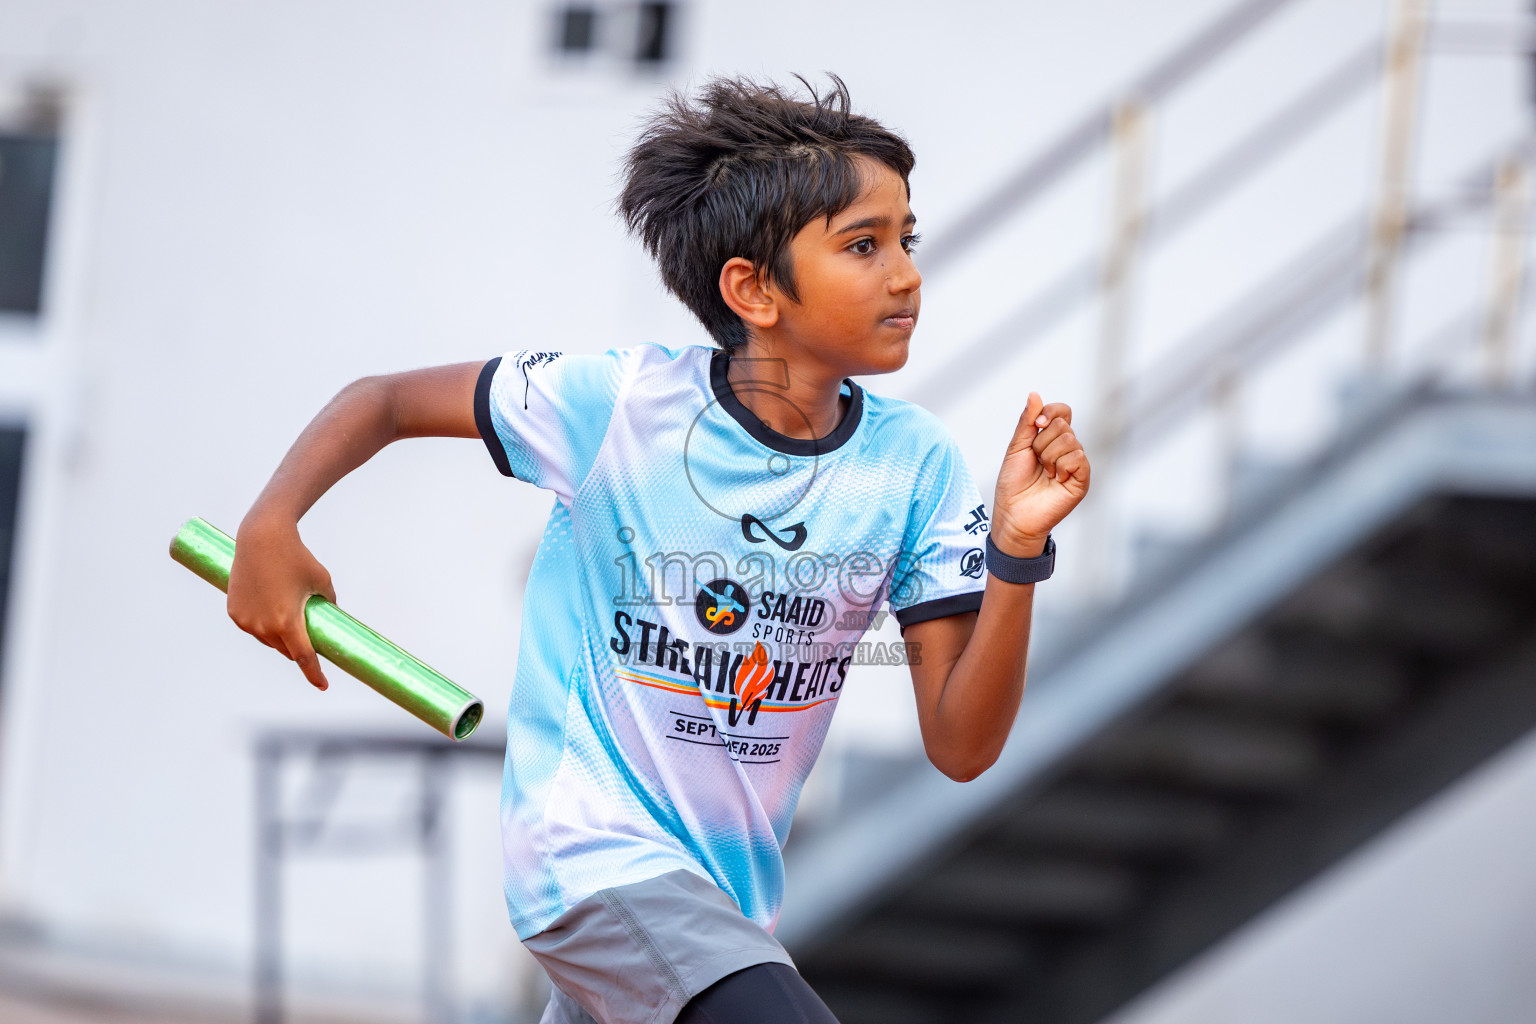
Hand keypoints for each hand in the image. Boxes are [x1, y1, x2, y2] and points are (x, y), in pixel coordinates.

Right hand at [227, 515, 336, 689]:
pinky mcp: (234, 613)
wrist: (262, 538)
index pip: (304, 658)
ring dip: (280, 639)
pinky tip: (270, 615)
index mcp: (288, 622)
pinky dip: (263, 627)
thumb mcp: (323, 581)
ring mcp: (246, 621)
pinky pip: (253, 628)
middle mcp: (264, 627)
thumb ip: (329, 603)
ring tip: (290, 622)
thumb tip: (332, 618)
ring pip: (268, 641)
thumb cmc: (297, 558)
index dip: (314, 674)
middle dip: (299, 650)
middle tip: (311, 640)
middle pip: (286, 651)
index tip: (324, 685)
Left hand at [991, 392, 1090, 556]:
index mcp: (1051, 439)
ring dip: (1048, 456)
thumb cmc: (1013, 484)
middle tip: (1036, 461)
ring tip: (1044, 473)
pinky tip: (1055, 480)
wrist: (1013, 514)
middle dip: (1041, 442)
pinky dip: (1061, 466)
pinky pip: (1078, 457)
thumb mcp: (1016, 447)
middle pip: (1063, 424)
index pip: (1062, 411)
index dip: (1049, 412)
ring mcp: (1076, 464)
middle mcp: (1067, 449)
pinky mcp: (1082, 479)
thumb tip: (1034, 394)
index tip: (1036, 424)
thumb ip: (1027, 422)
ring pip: (1070, 439)